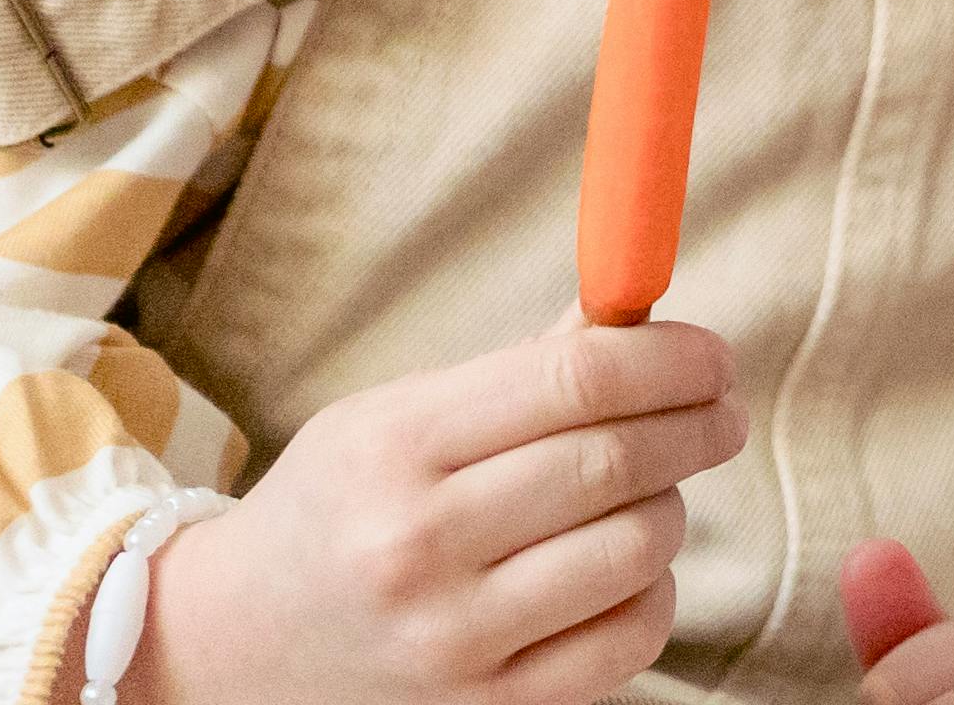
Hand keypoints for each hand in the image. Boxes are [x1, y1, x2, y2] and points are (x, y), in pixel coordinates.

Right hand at [134, 320, 737, 704]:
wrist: (232, 640)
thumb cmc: (341, 504)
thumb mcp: (399, 414)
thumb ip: (528, 369)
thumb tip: (647, 313)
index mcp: (395, 447)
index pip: (579, 379)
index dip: (674, 359)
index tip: (712, 357)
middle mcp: (416, 545)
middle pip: (616, 463)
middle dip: (698, 425)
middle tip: (721, 413)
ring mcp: (449, 637)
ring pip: (637, 548)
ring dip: (673, 508)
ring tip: (651, 492)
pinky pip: (629, 638)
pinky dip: (654, 591)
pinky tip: (627, 568)